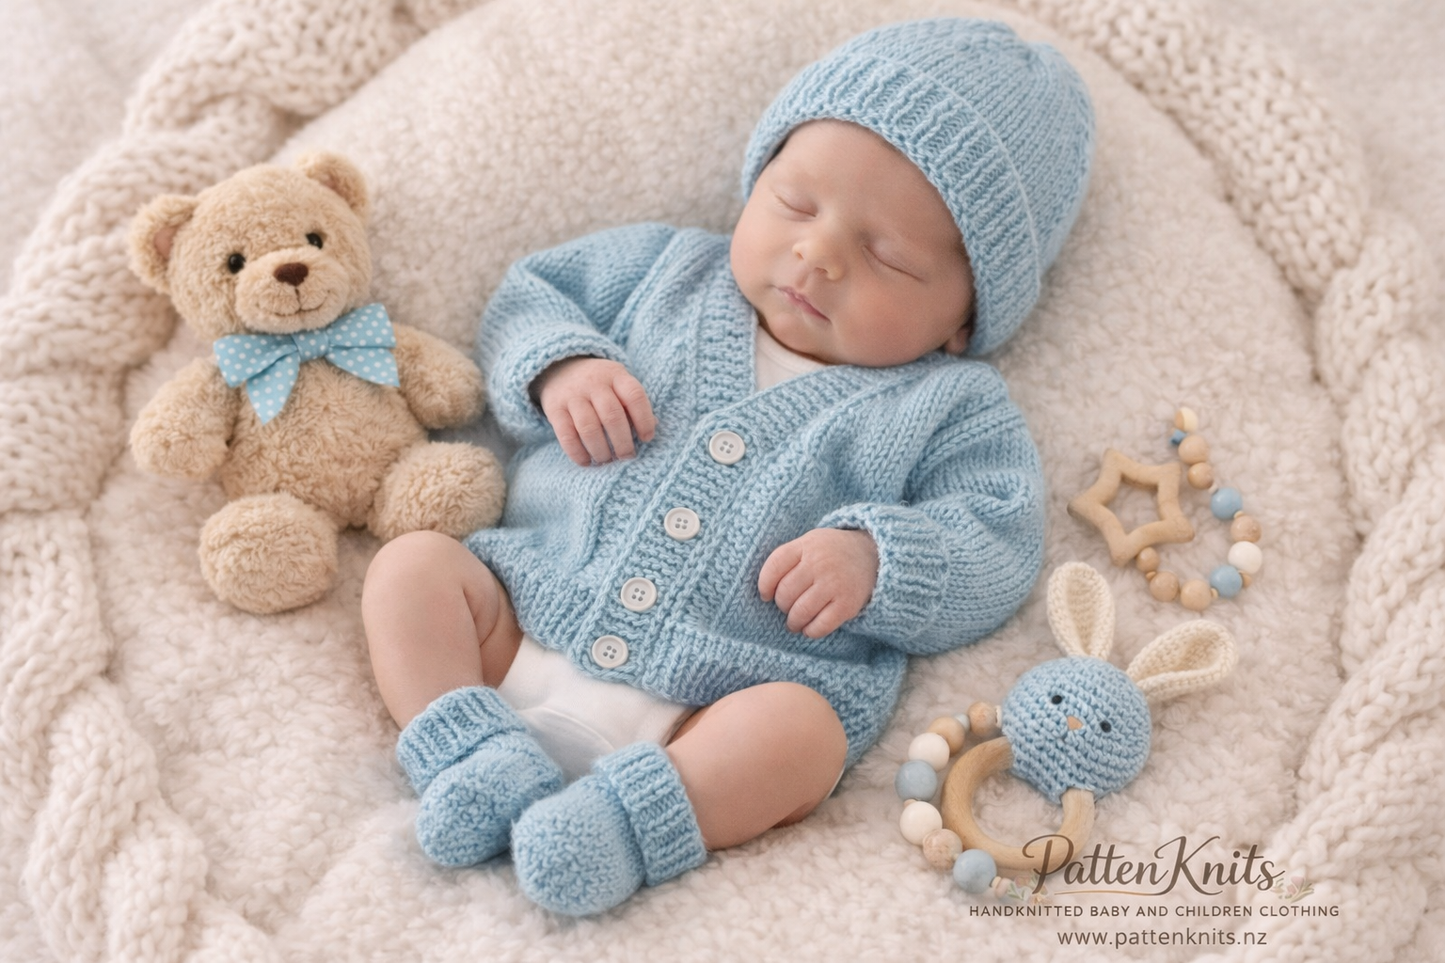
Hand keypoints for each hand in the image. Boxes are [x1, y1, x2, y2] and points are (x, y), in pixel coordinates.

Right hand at [534, 357, 656, 464]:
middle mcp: (594, 383)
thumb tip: (653, 428)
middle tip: (627, 456)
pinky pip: (566, 435)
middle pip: (612, 415)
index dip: (644, 420)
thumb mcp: (619, 384)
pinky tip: (587, 461)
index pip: (634, 396)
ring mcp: (572, 395)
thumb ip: (634, 404)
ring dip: (601, 450)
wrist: (560, 369)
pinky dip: (578, 453)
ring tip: (606, 460)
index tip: (646, 438)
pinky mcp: (554, 409)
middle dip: (622, 442)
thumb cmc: (600, 385)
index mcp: (615, 375)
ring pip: (588, 428)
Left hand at [758, 528, 878, 637]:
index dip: (764, 585)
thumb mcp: (808, 543)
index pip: (774, 567)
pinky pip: (820, 625)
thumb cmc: (830, 553)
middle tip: (787, 607)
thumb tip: (765, 591)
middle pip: (785, 593)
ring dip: (793, 622)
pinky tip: (809, 628)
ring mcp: (834, 584)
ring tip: (794, 622)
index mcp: (806, 546)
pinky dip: (810, 631)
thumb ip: (787, 559)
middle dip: (781, 605)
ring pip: (800, 612)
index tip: (766, 595)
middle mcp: (819, 563)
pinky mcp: (847, 604)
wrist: (872, 556)